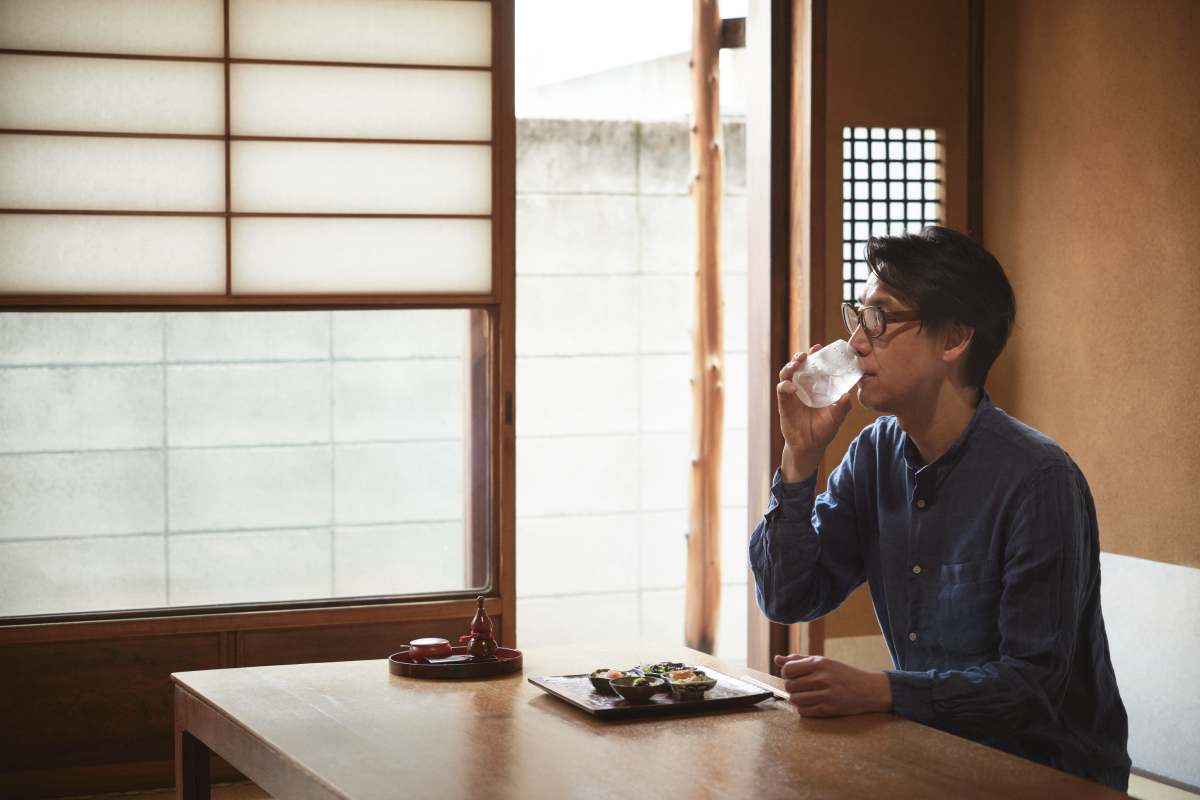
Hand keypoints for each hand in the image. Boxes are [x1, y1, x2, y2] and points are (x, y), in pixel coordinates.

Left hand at [773, 653, 892, 716]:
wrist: (868, 690)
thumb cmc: (843, 674)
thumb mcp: (823, 661)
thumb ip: (799, 660)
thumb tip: (777, 659)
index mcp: (819, 663)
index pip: (788, 669)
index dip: (786, 674)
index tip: (794, 676)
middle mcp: (822, 678)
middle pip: (789, 686)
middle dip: (792, 687)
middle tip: (802, 686)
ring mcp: (825, 695)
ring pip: (794, 700)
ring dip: (797, 699)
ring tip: (807, 695)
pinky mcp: (828, 710)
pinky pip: (803, 712)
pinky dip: (804, 709)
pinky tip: (813, 703)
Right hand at [777, 344, 853, 480]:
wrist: (810, 446)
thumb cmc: (823, 430)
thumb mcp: (836, 418)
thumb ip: (842, 407)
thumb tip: (847, 396)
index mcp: (816, 386)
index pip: (814, 366)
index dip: (816, 356)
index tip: (819, 347)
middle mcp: (803, 387)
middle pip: (798, 366)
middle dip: (800, 357)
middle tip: (805, 354)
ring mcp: (792, 395)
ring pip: (787, 374)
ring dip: (790, 366)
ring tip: (796, 363)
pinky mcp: (784, 404)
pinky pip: (782, 390)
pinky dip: (785, 386)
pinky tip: (792, 388)